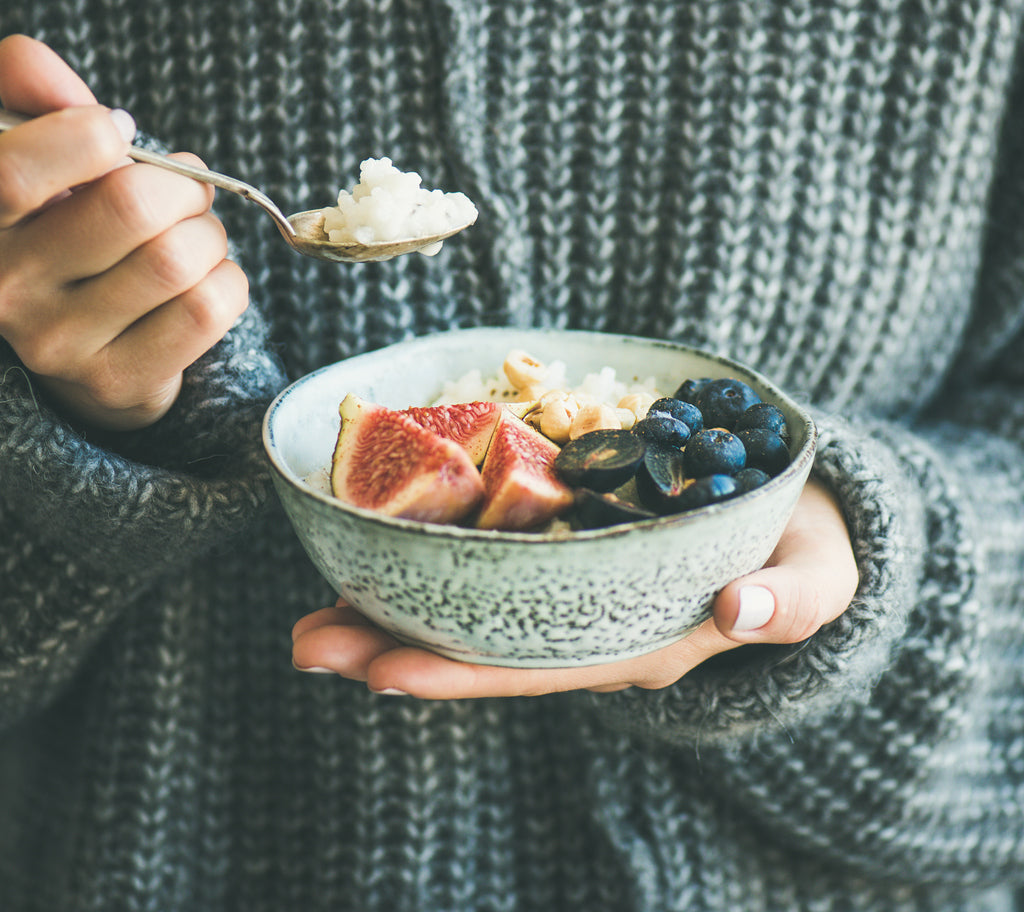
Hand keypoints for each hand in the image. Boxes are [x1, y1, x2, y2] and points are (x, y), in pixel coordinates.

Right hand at [0, 34, 248, 429]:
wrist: (88, 347)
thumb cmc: (68, 231)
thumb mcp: (38, 157)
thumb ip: (31, 97)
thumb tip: (39, 64)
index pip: (17, 171)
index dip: (90, 137)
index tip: (120, 135)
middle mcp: (5, 288)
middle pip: (131, 206)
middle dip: (182, 187)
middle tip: (185, 194)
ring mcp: (59, 345)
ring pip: (179, 259)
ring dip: (210, 236)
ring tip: (196, 239)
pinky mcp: (118, 381)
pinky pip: (208, 309)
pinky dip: (229, 281)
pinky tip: (207, 280)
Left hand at [291, 478, 858, 697]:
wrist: (798, 525)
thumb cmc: (806, 553)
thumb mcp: (819, 575)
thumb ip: (793, 598)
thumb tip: (747, 610)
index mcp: (642, 642)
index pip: (539, 668)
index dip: (462, 672)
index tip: (380, 673)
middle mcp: (594, 629)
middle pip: (484, 649)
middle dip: (394, 651)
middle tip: (305, 642)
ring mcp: (576, 594)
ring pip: (474, 614)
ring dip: (393, 612)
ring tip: (312, 612)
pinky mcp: (570, 554)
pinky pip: (492, 570)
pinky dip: (432, 565)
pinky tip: (378, 555)